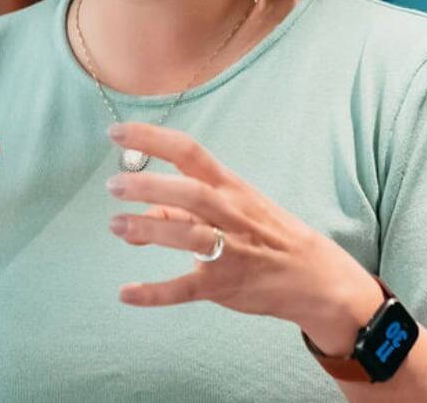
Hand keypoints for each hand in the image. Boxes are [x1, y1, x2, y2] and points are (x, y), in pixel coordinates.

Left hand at [105, 122, 377, 353]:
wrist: (313, 275)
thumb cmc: (264, 232)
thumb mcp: (229, 207)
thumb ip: (179, 210)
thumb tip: (135, 217)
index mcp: (229, 185)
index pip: (189, 152)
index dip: (152, 139)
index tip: (117, 132)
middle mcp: (229, 212)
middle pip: (190, 191)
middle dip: (150, 185)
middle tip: (114, 185)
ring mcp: (230, 249)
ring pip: (189, 235)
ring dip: (150, 229)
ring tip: (116, 225)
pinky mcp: (225, 285)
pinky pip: (187, 287)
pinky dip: (155, 292)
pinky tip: (126, 293)